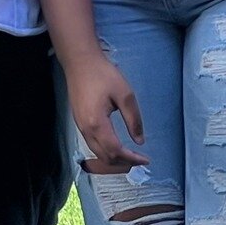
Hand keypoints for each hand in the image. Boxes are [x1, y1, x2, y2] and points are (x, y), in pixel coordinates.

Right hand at [69, 53, 148, 170]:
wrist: (79, 61)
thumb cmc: (103, 74)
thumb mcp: (124, 94)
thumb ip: (133, 119)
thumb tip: (139, 141)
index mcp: (97, 123)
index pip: (116, 151)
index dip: (132, 159)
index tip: (146, 159)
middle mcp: (86, 129)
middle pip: (105, 157)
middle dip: (124, 163)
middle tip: (139, 160)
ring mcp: (80, 126)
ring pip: (97, 152)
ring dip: (114, 159)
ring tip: (130, 156)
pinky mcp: (78, 121)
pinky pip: (92, 144)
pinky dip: (106, 151)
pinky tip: (116, 146)